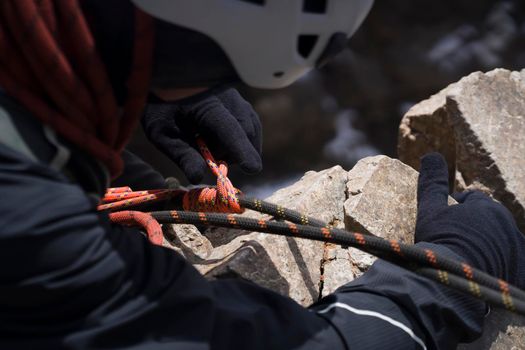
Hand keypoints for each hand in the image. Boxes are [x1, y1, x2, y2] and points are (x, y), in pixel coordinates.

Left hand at [142, 87, 261, 183]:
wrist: (166, 79)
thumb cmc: (162, 107)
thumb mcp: (163, 134)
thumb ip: (182, 155)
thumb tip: (198, 177)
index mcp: (207, 105)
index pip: (231, 129)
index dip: (242, 149)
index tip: (253, 168)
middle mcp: (228, 98)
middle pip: (245, 132)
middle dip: (233, 153)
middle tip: (209, 156)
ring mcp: (237, 98)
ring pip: (251, 129)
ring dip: (238, 147)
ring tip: (212, 147)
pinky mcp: (241, 102)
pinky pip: (250, 125)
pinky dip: (240, 140)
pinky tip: (222, 142)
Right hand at [415, 153, 524, 287]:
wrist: (452, 280)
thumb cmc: (440, 241)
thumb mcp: (430, 209)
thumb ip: (433, 182)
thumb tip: (431, 155)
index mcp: (486, 207)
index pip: (473, 200)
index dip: (458, 208)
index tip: (445, 220)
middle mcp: (507, 224)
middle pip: (491, 221)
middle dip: (476, 227)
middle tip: (456, 241)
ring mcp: (516, 249)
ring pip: (502, 242)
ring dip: (489, 246)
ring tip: (469, 259)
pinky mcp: (521, 271)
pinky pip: (513, 264)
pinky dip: (503, 265)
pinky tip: (484, 273)